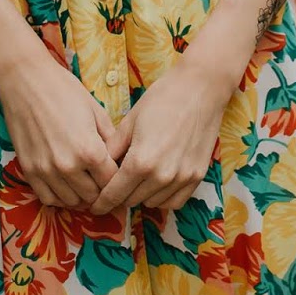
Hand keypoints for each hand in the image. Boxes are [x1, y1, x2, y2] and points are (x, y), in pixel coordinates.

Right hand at [0, 47, 123, 208]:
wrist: (26, 81)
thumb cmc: (64, 90)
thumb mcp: (96, 110)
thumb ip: (110, 138)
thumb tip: (121, 158)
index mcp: (90, 150)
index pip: (112, 182)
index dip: (118, 179)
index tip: (118, 175)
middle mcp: (69, 166)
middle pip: (93, 196)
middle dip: (101, 189)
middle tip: (102, 179)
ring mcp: (47, 171)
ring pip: (72, 201)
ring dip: (82, 195)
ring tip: (85, 182)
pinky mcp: (29, 171)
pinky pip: (48, 198)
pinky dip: (60, 197)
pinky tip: (65, 184)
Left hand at [87, 60, 231, 214]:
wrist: (200, 88)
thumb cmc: (162, 98)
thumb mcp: (131, 120)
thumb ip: (114, 148)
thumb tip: (100, 167)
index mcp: (141, 161)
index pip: (115, 194)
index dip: (102, 202)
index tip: (95, 206)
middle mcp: (162, 175)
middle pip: (131, 200)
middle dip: (120, 195)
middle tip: (116, 185)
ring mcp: (182, 178)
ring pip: (152, 203)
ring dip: (141, 195)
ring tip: (138, 178)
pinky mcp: (197, 177)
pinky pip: (174, 202)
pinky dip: (163, 197)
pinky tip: (157, 183)